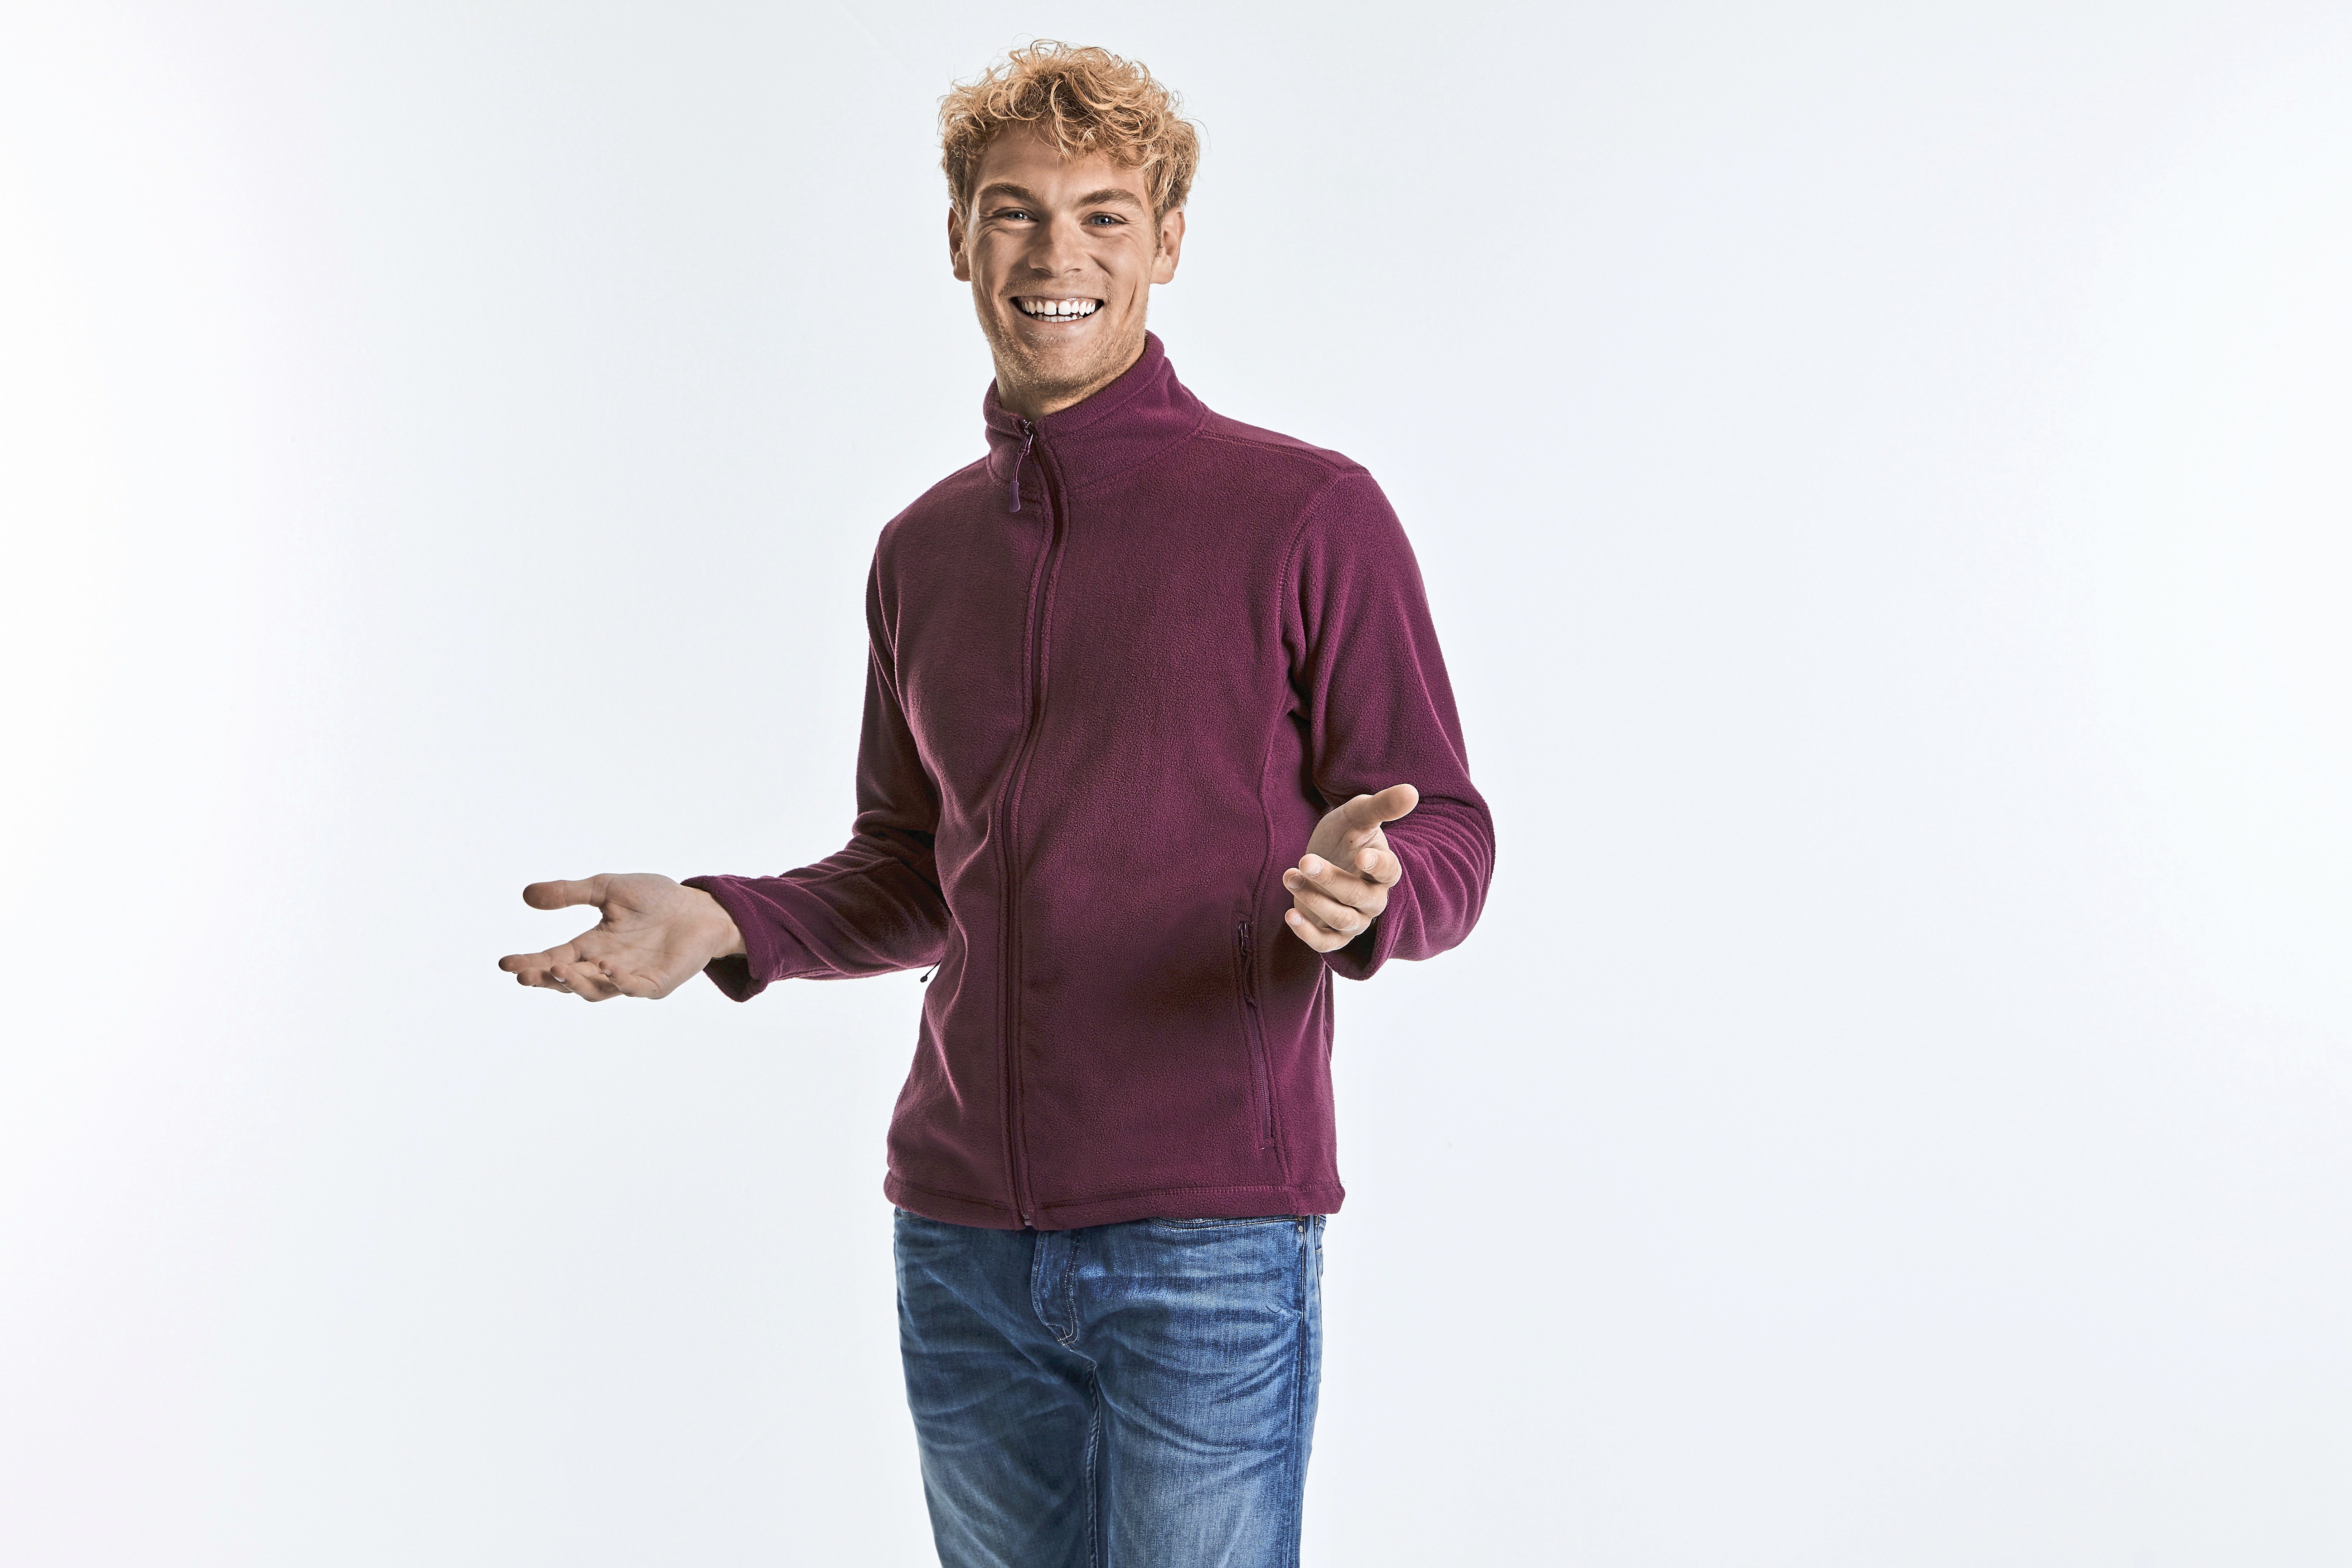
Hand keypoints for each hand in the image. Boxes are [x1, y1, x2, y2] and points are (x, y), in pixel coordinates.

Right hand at [497, 874, 745, 1000]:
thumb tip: (526, 895)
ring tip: (557, 968)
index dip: (530, 962)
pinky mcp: (657, 983)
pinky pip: (634, 988)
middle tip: (523, 975)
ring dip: (575, 982)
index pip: (554, 958)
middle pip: (567, 981)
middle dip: (544, 979)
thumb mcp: (606, 889)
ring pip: (595, 990)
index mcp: (591, 946)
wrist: (699, 907)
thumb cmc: (655, 899)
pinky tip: (607, 967)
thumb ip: (569, 894)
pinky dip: (619, 981)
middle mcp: (606, 966)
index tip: (505, 963)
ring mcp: (631, 977)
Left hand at [1280, 783, 1416, 952]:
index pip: (1389, 871)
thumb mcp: (1358, 816)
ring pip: (1342, 919)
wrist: (1320, 858)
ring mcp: (1355, 920)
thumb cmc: (1343, 837)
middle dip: (1332, 880)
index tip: (1360, 855)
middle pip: (1360, 897)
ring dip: (1315, 900)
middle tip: (1305, 860)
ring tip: (1290, 877)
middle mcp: (1373, 899)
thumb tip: (1411, 791)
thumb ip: (1382, 806)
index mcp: (1384, 869)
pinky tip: (1289, 916)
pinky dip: (1308, 933)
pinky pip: (1325, 944)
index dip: (1377, 865)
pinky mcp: (1333, 935)